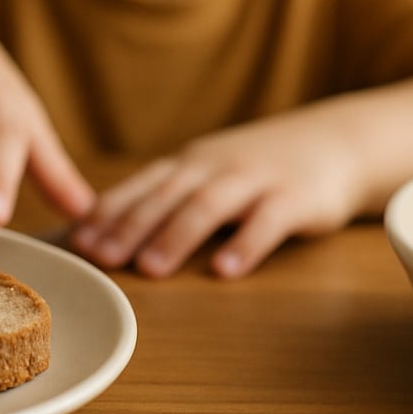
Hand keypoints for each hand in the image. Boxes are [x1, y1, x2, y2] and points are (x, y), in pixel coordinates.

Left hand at [68, 116, 366, 277]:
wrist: (336, 142)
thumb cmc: (257, 168)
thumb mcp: (207, 174)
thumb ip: (166, 199)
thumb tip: (103, 233)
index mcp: (188, 165)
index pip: (140, 188)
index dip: (107, 214)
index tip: (76, 243)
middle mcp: (214, 167)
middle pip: (166, 196)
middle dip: (129, 228)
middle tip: (100, 259)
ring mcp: (255, 179)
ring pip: (209, 205)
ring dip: (176, 237)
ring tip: (151, 269)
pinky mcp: (296, 197)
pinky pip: (267, 221)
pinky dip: (245, 246)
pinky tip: (226, 272)